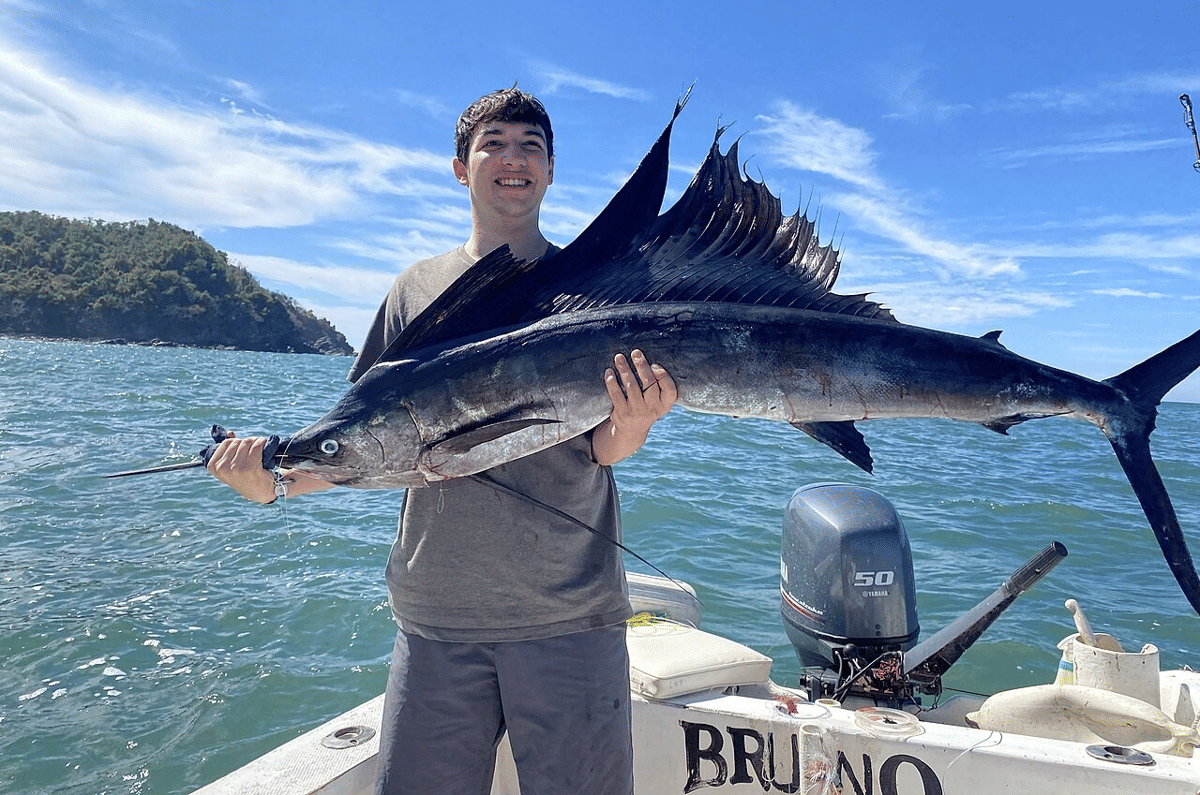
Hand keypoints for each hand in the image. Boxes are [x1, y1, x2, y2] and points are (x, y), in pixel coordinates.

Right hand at [205, 433, 278, 503]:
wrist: (260, 491)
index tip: (243, 450)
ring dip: (256, 442)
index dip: (237, 442)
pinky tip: (266, 447)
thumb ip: (228, 448)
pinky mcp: (250, 468)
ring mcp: (236, 468)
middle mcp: (223, 468)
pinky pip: (257, 446)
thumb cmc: (245, 476)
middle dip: (247, 442)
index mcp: (214, 466)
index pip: (226, 443)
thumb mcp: (231, 464)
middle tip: (254, 451)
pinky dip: (263, 442)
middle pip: (237, 442)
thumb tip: (230, 433)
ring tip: (259, 451)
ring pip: (247, 442)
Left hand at [593, 349, 676, 465]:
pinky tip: (609, 372)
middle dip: (642, 366)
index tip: (654, 365)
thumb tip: (646, 357)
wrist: (632, 430)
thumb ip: (659, 383)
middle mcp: (653, 409)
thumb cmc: (646, 405)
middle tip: (636, 353)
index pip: (670, 390)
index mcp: (665, 404)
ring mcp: (637, 412)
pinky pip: (616, 395)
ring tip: (619, 357)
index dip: (663, 376)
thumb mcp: (658, 400)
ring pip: (631, 387)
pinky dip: (612, 382)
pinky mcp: (622, 413)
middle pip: (649, 385)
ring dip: (625, 370)